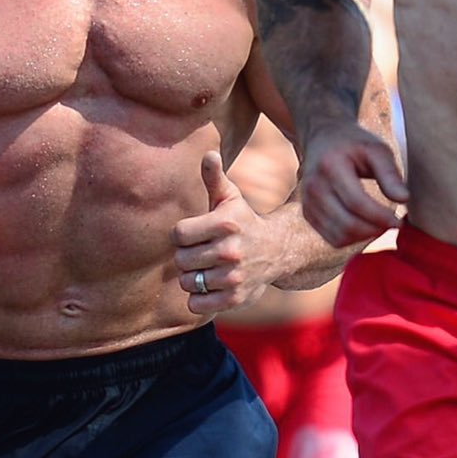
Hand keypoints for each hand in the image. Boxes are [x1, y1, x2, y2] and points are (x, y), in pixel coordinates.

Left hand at [173, 151, 285, 314]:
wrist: (278, 251)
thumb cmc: (244, 221)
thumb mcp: (231, 198)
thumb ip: (214, 177)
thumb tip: (208, 153)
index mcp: (226, 224)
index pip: (178, 234)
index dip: (183, 234)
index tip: (196, 233)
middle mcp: (231, 251)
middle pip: (181, 259)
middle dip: (187, 255)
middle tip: (203, 251)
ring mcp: (233, 277)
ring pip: (187, 282)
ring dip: (193, 277)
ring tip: (208, 268)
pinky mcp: (235, 298)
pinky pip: (196, 304)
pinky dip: (198, 298)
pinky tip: (211, 286)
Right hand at [297, 121, 406, 246]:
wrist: (322, 138)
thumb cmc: (355, 144)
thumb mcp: (376, 150)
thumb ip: (389, 174)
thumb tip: (404, 199)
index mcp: (330, 166)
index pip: (356, 203)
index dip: (380, 217)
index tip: (399, 221)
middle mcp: (313, 186)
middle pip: (347, 224)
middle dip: (375, 229)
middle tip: (393, 224)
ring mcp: (307, 202)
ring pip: (340, 237)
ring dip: (365, 236)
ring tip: (381, 224)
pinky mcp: (308, 214)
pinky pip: (333, 239)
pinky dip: (354, 238)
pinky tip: (366, 225)